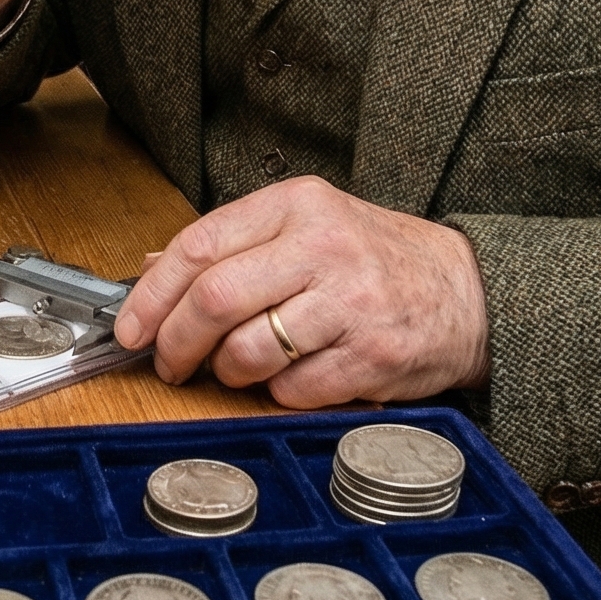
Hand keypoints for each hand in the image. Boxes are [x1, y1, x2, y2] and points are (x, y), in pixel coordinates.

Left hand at [114, 176, 489, 407]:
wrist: (469, 293)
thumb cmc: (377, 259)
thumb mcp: (307, 226)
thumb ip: (234, 244)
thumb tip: (151, 269)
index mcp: (299, 205)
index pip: (200, 245)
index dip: (152, 294)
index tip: (131, 327)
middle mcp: (324, 246)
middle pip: (215, 298)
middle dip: (176, 342)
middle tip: (169, 363)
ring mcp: (350, 302)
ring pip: (249, 351)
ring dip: (228, 372)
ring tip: (236, 369)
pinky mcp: (371, 355)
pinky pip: (292, 389)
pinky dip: (276, 394)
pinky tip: (289, 379)